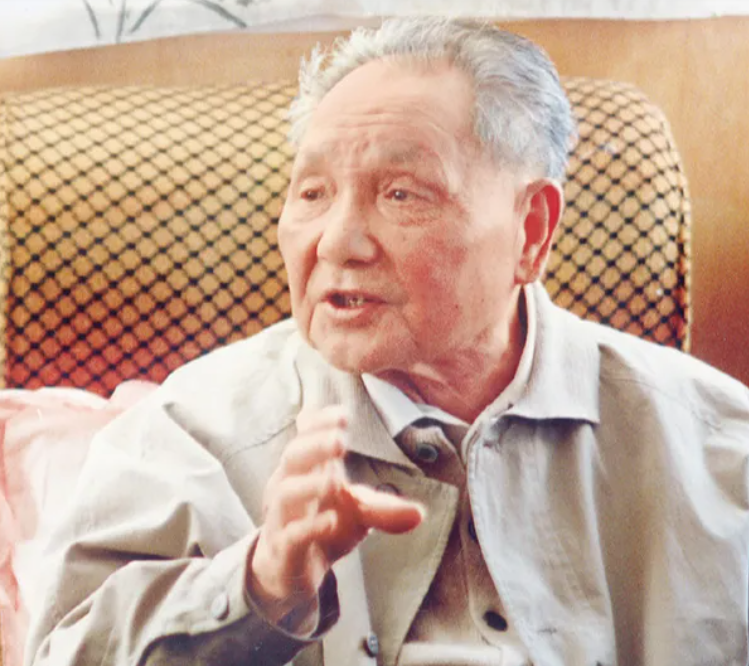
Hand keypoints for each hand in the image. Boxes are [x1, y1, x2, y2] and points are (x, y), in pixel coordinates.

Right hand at [247, 405, 423, 618]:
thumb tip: (419, 514)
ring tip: (334, 481)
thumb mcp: (357, 514)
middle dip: (314, 447)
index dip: (319, 424)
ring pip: (285, 495)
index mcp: (305, 470)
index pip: (305, 437)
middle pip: (292, 458)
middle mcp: (288, 488)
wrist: (291, 572)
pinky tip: (330, 520)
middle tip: (339, 441)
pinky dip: (308, 527)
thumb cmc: (322, 526)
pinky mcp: (282, 550)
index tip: (343, 415)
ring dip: (308, 485)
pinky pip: (289, 535)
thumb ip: (384, 510)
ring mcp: (281, 518)